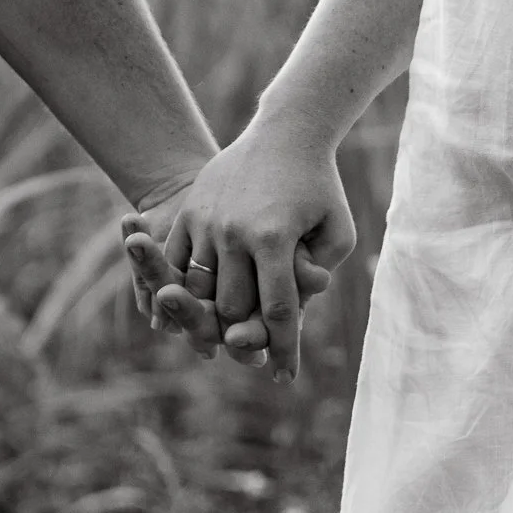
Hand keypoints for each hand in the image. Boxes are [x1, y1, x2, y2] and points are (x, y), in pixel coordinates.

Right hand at [154, 112, 356, 381]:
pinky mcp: (188, 213)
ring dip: (209, 317)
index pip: (277, 311)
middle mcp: (233, 232)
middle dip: (242, 335)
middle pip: (231, 306)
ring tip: (223, 335)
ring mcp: (205, 221)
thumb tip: (300, 302)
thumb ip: (322, 268)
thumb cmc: (320, 186)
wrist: (286, 134)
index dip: (283, 349)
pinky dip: (179, 291)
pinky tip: (188, 310)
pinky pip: (175, 264)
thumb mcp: (338, 227)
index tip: (286, 378)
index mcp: (273, 239)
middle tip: (254, 358)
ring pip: (198, 289)